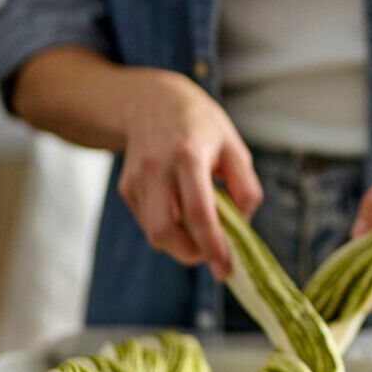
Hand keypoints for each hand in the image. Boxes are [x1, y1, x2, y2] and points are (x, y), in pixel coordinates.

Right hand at [116, 69, 262, 281]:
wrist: (153, 101)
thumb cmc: (202, 126)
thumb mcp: (235, 147)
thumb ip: (246, 187)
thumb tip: (241, 226)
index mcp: (189, 155)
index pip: (199, 212)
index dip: (212, 246)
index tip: (225, 270)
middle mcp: (156, 168)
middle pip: (164, 232)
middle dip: (190, 254)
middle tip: (213, 254)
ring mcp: (136, 179)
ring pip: (153, 233)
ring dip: (180, 244)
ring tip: (200, 229)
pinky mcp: (125, 188)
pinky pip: (147, 222)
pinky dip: (168, 228)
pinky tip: (181, 209)